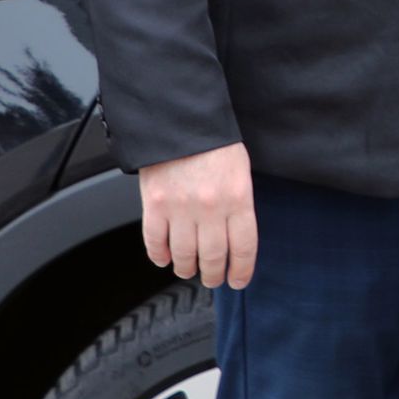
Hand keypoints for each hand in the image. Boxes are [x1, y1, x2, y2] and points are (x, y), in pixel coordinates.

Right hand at [138, 142, 257, 289]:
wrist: (179, 119)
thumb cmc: (212, 142)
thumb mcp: (239, 171)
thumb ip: (238, 204)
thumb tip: (234, 237)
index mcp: (238, 198)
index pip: (243, 248)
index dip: (241, 271)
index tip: (237, 280)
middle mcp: (210, 207)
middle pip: (213, 257)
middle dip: (212, 274)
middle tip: (211, 278)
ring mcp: (181, 208)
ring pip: (184, 256)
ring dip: (186, 268)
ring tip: (187, 269)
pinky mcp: (155, 205)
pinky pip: (155, 242)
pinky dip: (159, 255)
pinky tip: (164, 258)